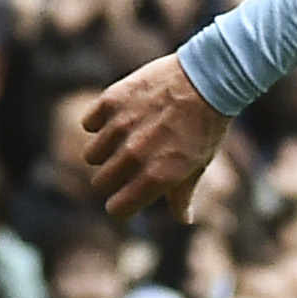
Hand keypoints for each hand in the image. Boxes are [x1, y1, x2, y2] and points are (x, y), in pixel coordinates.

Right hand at [79, 56, 228, 222]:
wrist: (207, 78)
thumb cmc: (206, 125)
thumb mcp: (198, 164)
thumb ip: (182, 195)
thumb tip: (183, 219)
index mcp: (157, 177)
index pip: (118, 208)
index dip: (121, 205)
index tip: (125, 198)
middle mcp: (135, 155)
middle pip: (101, 183)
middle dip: (112, 178)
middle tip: (129, 164)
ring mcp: (121, 127)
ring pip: (91, 155)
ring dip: (105, 151)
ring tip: (124, 138)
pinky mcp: (111, 101)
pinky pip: (88, 124)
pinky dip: (99, 122)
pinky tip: (118, 117)